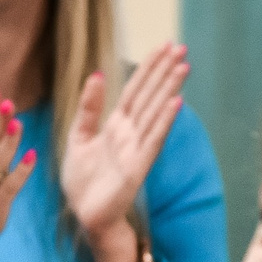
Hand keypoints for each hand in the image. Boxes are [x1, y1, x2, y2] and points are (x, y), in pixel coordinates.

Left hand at [63, 41, 189, 261]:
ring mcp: (136, 149)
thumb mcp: (78, 138)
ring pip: (155, 113)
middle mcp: (130, 134)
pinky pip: (152, 141)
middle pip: (150, 95)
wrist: (85, 216)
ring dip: (170, 90)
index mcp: (116, 126)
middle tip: (182, 46)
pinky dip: (163, 122)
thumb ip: (88, 109)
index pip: (135, 89)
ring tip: (184, 66)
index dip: (149, 68)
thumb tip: (98, 75)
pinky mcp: (136, 168)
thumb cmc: (83, 181)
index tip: (164, 45)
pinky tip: (176, 103)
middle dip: (165, 71)